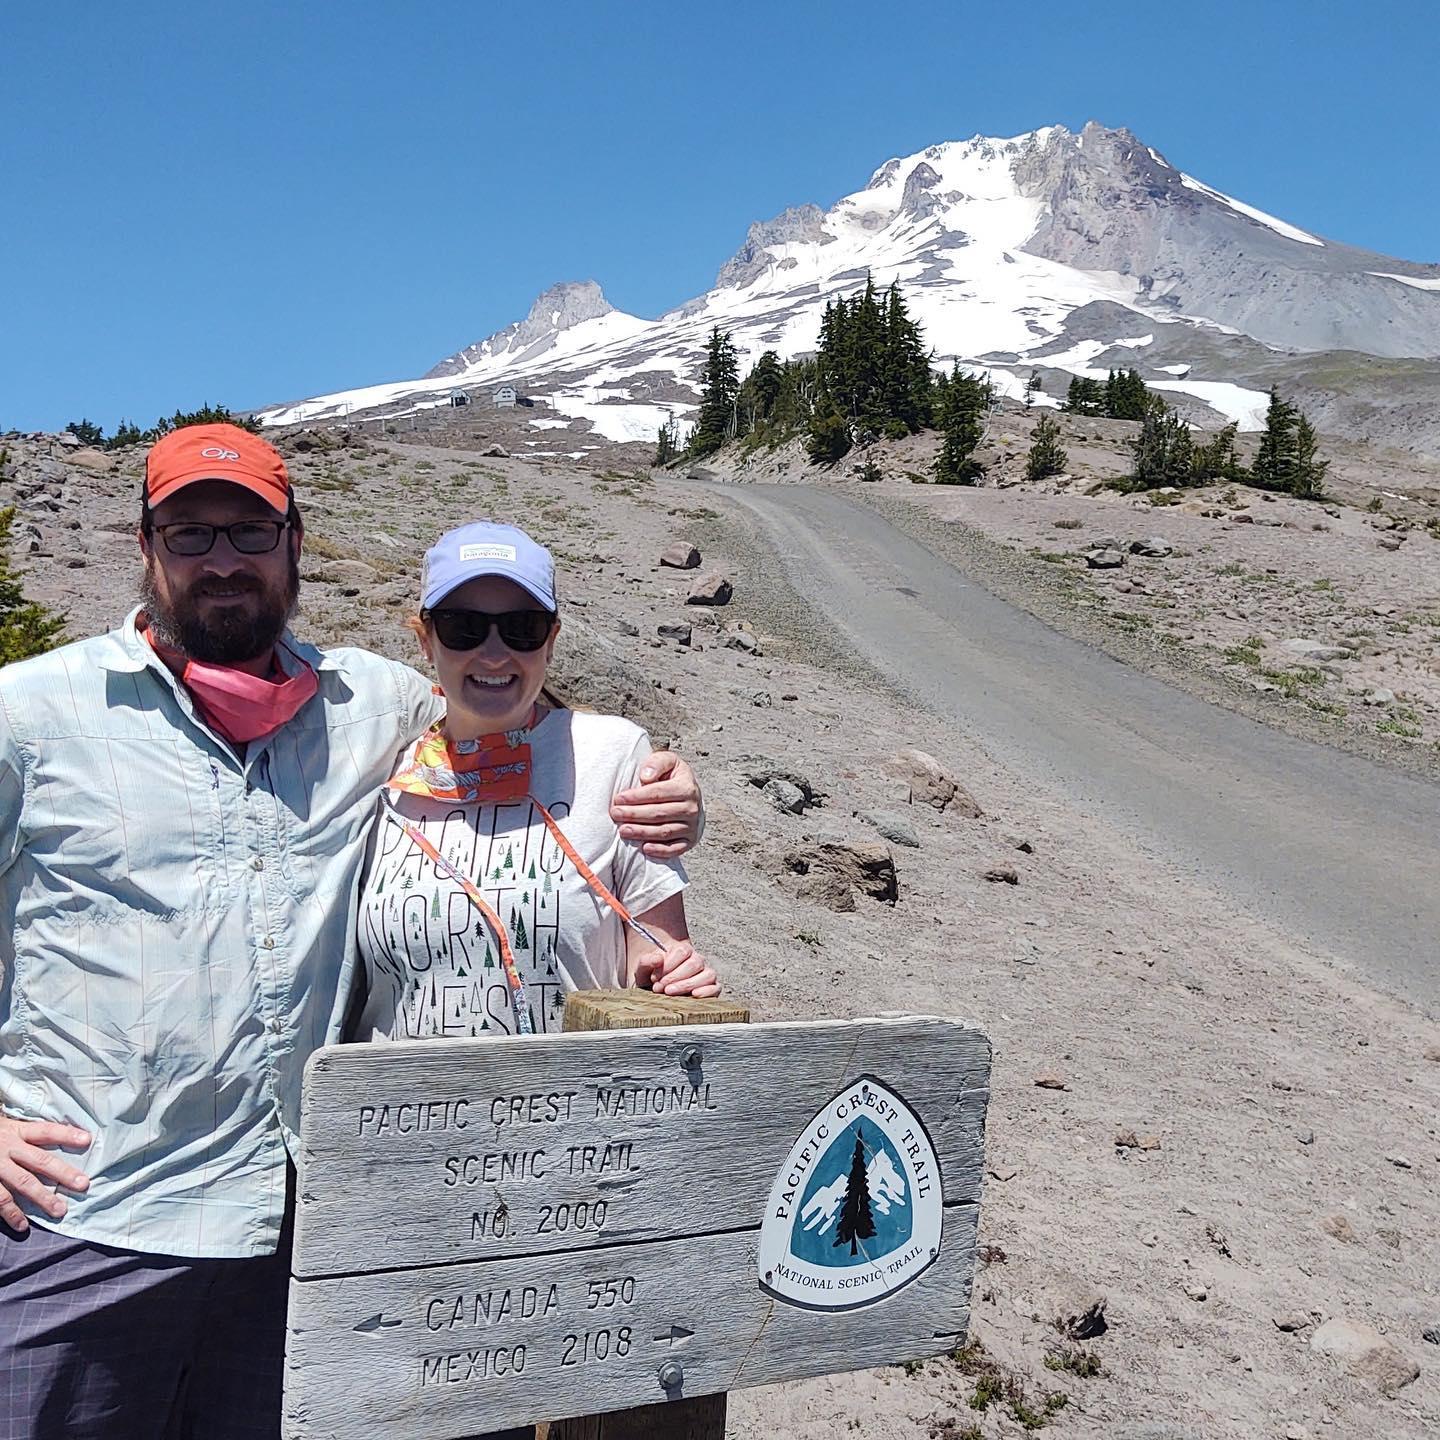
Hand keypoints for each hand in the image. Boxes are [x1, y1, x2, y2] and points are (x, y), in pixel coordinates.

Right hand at [0, 1113, 91, 1232]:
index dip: (66, 1134)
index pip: (45, 1131)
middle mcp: (6, 1148)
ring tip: (59, 1212)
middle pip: (39, 1160)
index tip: (87, 1140)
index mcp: (14, 1131)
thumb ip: (25, 1134)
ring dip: (41, 1199)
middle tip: (83, 1185)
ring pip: (21, 1183)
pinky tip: (22, 1225)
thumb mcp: (5, 1125)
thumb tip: (66, 1137)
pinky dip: (10, 1214)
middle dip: (62, 1173)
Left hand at [611, 752, 703, 859]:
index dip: (636, 797)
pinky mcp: (689, 840)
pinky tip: (644, 848)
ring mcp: (692, 826)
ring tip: (623, 830)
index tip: (619, 799)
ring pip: (664, 832)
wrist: (690, 796)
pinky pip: (675, 848)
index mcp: (687, 787)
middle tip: (615, 814)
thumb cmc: (673, 778)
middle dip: (634, 814)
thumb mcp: (668, 761)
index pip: (658, 793)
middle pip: (659, 814)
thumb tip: (645, 776)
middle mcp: (692, 808)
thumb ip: (657, 763)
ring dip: (642, 832)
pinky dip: (660, 850)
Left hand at [634, 939, 719, 997]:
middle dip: (675, 977)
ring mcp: (706, 974)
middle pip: (695, 963)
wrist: (656, 989)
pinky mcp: (711, 988)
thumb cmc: (651, 977)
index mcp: (682, 951)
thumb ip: (646, 961)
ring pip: (708, 975)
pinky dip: (708, 991)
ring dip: (688, 984)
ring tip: (670, 993)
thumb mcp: (643, 969)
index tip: (654, 977)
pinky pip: (716, 987)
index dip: (668, 964)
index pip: (682, 951)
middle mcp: (697, 960)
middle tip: (658, 988)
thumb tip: (657, 959)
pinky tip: (693, 995)